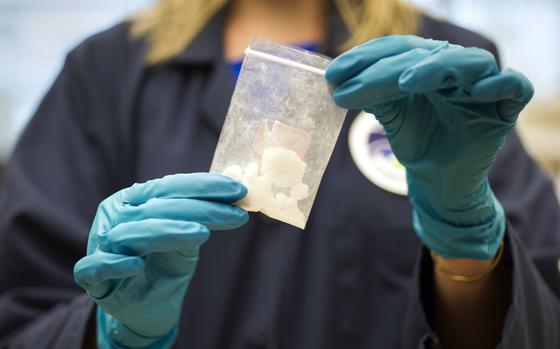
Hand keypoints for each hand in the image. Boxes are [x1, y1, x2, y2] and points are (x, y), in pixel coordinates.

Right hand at [74, 173, 247, 347]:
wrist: (148, 308)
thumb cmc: (165, 264)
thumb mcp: (188, 237)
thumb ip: (201, 215)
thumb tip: (236, 194)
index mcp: (134, 200)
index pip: (168, 186)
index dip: (202, 186)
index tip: (238, 190)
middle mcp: (115, 217)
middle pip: (155, 207)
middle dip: (199, 208)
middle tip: (234, 213)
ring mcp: (102, 246)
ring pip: (131, 233)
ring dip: (167, 231)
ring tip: (201, 234)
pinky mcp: (92, 278)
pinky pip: (96, 267)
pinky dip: (114, 264)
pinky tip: (136, 265)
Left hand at [326, 35, 533, 258]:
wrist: (438, 185)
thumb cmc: (418, 145)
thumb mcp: (391, 116)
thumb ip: (373, 94)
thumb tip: (336, 79)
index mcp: (427, 67)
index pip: (400, 49)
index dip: (367, 57)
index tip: (333, 75)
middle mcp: (454, 71)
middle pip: (426, 54)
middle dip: (385, 68)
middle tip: (350, 83)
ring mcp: (481, 88)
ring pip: (470, 62)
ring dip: (438, 67)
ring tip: (406, 82)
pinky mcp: (503, 110)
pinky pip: (514, 86)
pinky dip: (500, 82)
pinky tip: (477, 90)